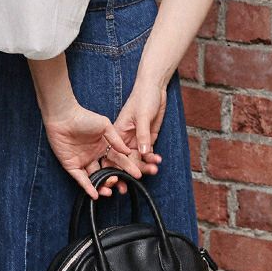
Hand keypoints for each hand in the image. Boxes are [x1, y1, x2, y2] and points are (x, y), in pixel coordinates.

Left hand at [42, 101, 143, 198]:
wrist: (64, 117)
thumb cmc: (84, 117)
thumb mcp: (105, 126)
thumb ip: (116, 140)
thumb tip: (128, 151)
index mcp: (104, 146)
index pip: (118, 160)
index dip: (127, 167)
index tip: (137, 174)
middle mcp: (95, 155)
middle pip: (107, 172)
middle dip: (115, 180)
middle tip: (122, 185)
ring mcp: (83, 161)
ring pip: (95, 178)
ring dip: (102, 186)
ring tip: (109, 191)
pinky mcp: (72, 166)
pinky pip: (81, 179)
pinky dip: (88, 187)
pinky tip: (95, 194)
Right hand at [101, 80, 166, 194]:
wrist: (155, 88)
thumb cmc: (144, 97)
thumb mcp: (142, 116)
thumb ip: (143, 135)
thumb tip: (143, 153)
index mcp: (118, 132)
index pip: (113, 154)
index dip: (115, 168)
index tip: (119, 181)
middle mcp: (125, 138)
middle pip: (125, 159)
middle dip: (129, 172)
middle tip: (135, 182)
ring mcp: (136, 139)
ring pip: (138, 158)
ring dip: (144, 166)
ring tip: (153, 171)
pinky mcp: (147, 138)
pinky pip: (148, 152)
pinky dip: (152, 159)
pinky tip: (157, 162)